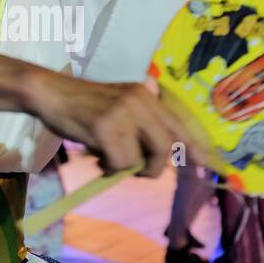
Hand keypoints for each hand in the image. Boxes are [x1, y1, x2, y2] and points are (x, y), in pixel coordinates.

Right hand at [25, 71, 202, 177]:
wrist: (51, 93)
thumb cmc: (84, 106)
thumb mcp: (120, 106)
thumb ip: (142, 123)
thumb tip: (164, 156)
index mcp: (147, 95)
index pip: (180, 125)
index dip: (197, 148)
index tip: (212, 166)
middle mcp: (141, 100)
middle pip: (166, 148)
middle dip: (154, 167)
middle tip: (134, 169)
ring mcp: (124, 112)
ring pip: (141, 159)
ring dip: (124, 167)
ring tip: (105, 157)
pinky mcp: (106, 126)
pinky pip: (120, 162)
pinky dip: (109, 167)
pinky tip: (96, 156)